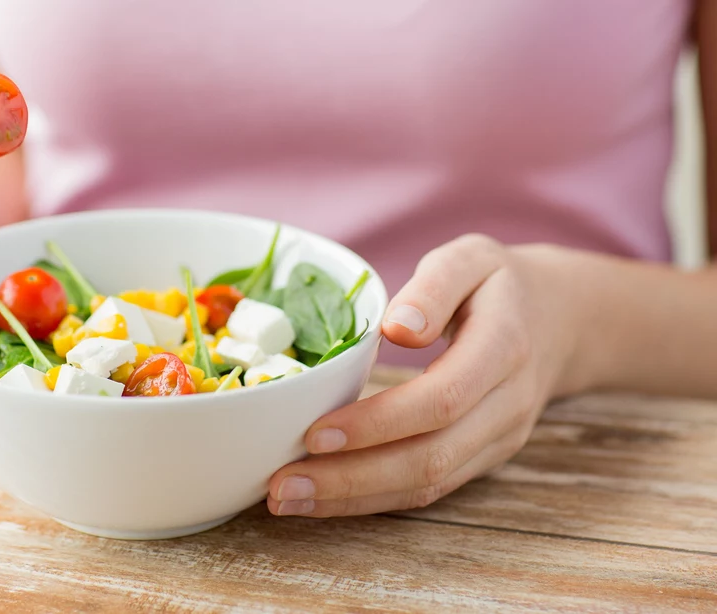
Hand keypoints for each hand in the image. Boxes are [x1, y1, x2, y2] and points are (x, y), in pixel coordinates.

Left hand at [268, 234, 583, 516]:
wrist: (561, 321)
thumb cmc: (499, 284)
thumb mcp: (471, 259)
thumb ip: (434, 286)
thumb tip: (399, 328)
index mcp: (504, 348)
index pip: (440, 399)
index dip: (377, 423)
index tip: (314, 434)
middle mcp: (507, 405)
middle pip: (430, 458)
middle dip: (351, 478)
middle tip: (281, 485)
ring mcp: (499, 440)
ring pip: (427, 485)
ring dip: (353, 500)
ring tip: (287, 499)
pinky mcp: (483, 459)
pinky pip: (429, 490)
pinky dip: (372, 500)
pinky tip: (323, 499)